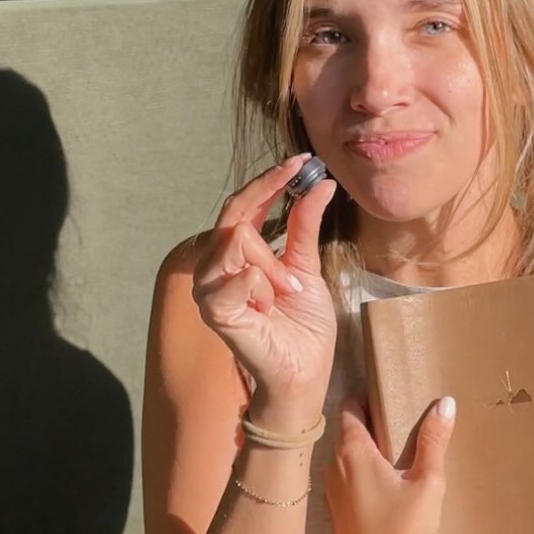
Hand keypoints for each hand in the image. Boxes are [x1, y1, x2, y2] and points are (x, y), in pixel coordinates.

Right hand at [190, 153, 337, 406]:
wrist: (306, 371)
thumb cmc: (302, 325)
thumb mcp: (307, 266)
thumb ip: (304, 225)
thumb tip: (321, 183)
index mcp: (236, 254)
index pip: (242, 204)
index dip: (269, 181)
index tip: (300, 161)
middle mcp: (216, 269)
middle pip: (236, 220)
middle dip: (273, 225)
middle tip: (297, 260)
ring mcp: (211, 291)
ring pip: (235, 243)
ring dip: (271, 266)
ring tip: (286, 292)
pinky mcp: (216, 315)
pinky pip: (235, 280)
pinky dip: (259, 284)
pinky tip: (269, 302)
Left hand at [322, 394, 455, 533]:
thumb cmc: (406, 531)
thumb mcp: (429, 481)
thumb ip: (434, 440)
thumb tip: (445, 403)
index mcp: (351, 453)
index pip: (348, 407)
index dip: (364, 396)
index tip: (383, 390)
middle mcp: (332, 470)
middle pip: (344, 433)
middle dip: (366, 423)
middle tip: (394, 417)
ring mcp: (331, 497)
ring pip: (342, 460)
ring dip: (362, 453)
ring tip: (391, 452)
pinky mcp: (336, 520)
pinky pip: (344, 485)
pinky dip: (359, 477)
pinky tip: (383, 489)